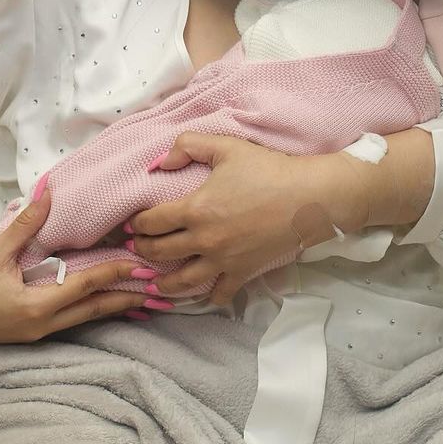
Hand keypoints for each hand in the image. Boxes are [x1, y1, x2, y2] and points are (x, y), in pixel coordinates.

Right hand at [0, 187, 143, 341]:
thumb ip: (26, 226)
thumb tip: (49, 194)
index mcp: (36, 307)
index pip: (85, 287)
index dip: (114, 274)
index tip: (140, 264)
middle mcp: (42, 326)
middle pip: (94, 311)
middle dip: (126, 299)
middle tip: (158, 289)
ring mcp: (38, 334)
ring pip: (84, 320)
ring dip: (112, 308)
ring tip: (142, 299)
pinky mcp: (32, 334)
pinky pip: (70, 322)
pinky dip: (91, 311)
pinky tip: (105, 304)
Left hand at [128, 134, 368, 305]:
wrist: (308, 198)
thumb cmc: (268, 170)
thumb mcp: (226, 147)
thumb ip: (188, 145)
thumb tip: (161, 161)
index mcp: (195, 209)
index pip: (152, 222)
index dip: (138, 224)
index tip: (134, 224)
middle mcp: (204, 240)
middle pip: (160, 253)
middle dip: (144, 251)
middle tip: (138, 248)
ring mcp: (223, 261)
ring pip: (183, 282)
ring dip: (164, 284)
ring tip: (155, 284)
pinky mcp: (243, 273)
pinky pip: (220, 294)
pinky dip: (208, 297)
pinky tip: (202, 295)